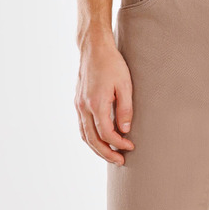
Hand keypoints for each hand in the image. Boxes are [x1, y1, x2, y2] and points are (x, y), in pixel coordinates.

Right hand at [75, 30, 134, 164]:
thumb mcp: (125, 85)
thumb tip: (125, 130)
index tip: (130, 147)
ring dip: (97, 148)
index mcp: (96, 104)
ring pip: (84, 135)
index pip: (107, 133)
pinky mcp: (78, 102)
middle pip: (92, 139)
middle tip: (120, 161)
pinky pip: (82, 126)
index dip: (119, 143)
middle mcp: (84, 107)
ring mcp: (78, 105)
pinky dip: (90, 137)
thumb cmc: (112, 64)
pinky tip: (100, 140)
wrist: (94, 48)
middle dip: (106, 153)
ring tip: (110, 155)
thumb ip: (125, 109)